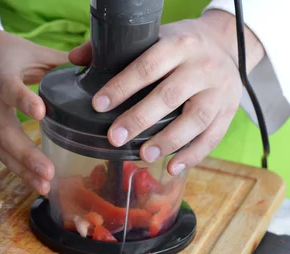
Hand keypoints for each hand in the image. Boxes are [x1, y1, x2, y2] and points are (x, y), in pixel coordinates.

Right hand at [0, 28, 68, 194]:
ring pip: (2, 149)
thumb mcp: (30, 51)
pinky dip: (20, 171)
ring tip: (45, 186)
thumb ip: (59, 61)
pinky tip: (39, 184)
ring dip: (24, 170)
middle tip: (48, 171)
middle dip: (26, 154)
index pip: (8, 88)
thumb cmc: (5, 53)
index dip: (22, 100)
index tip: (41, 113)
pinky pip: (3, 154)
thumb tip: (94, 67)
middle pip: (4, 131)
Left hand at [69, 10, 264, 175]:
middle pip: (170, 96)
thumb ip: (115, 49)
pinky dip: (193, 155)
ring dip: (168, 141)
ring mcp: (219, 90)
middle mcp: (202, 66)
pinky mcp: (229, 111)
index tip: (98, 105)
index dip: (122, 87)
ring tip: (144, 156)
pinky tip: (172, 167)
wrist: (224, 42)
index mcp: (179, 44)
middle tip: (114, 138)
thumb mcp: (152, 37)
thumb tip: (74, 58)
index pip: (148, 66)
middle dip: (139, 119)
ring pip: (195, 119)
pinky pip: (213, 137)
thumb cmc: (178, 45)